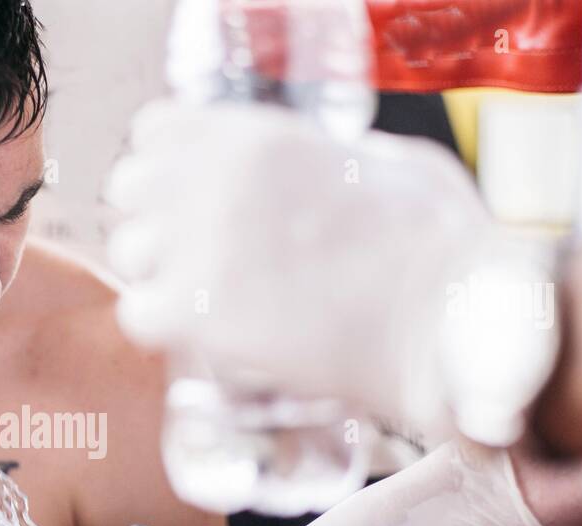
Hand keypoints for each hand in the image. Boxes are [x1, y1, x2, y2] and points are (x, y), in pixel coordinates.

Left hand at [106, 99, 491, 430]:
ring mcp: (201, 244)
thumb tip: (324, 164)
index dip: (167, 170)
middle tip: (196, 262)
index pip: (157, 132)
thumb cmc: (443, 249)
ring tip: (206, 303)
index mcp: (257, 135)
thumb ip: (333, 158)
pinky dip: (164, 331)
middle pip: (130, 190)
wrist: (452, 323)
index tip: (188, 203)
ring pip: (129, 254)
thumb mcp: (391, 164)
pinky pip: (137, 314)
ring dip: (158, 277)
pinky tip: (202, 337)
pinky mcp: (197, 311)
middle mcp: (216, 178)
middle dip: (156, 223)